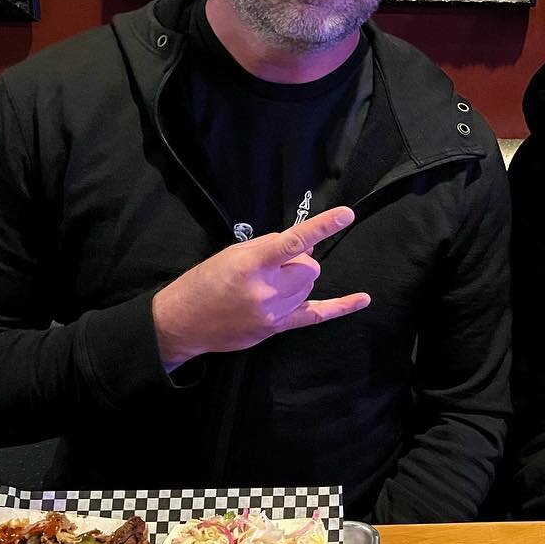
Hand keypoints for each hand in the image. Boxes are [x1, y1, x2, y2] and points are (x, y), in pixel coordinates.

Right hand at [151, 207, 370, 369]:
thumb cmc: (204, 281)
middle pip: (309, 266)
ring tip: (269, 283)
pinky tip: (362, 299)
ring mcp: (273, 312)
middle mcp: (265, 289)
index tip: (346, 215)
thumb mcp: (232, 253)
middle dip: (298, 261)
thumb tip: (306, 240)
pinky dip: (340, 307)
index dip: (322, 226)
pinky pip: (316, 315)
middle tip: (274, 265)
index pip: (294, 241)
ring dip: (298, 278)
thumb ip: (271, 244)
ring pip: (310, 285)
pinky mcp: (276, 328)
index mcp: (251, 264)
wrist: (182, 322)